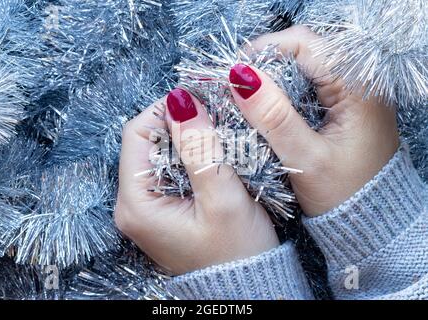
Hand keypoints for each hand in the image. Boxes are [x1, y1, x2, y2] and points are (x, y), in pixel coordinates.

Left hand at [115, 90, 277, 274]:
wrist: (244, 286)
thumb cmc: (237, 252)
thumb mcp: (222, 198)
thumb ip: (200, 148)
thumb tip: (181, 100)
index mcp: (136, 203)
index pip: (137, 133)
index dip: (166, 111)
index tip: (200, 102)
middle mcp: (132, 204)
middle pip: (146, 141)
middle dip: (179, 123)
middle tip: (213, 118)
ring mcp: (145, 206)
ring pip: (159, 152)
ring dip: (187, 138)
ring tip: (217, 136)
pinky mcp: (161, 207)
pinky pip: (169, 168)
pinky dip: (189, 154)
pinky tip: (212, 156)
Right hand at [229, 26, 398, 215]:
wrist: (374, 219)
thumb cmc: (345, 195)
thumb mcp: (306, 159)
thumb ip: (275, 118)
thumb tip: (240, 77)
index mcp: (359, 88)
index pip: (306, 45)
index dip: (265, 50)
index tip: (233, 71)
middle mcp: (361, 81)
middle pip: (305, 50)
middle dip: (266, 62)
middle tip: (236, 86)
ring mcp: (354, 92)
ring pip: (305, 66)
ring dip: (273, 77)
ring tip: (246, 96)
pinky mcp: (345, 104)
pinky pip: (310, 84)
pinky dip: (284, 90)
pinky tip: (268, 106)